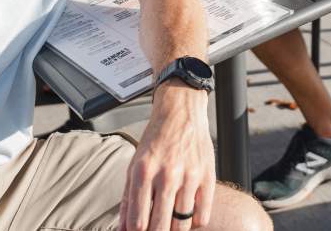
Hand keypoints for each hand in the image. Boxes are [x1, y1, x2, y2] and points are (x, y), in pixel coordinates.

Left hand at [119, 82, 214, 230]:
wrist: (180, 111)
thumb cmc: (156, 139)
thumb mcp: (135, 163)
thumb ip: (128, 197)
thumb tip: (123, 229)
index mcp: (144, 170)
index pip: (138, 218)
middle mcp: (166, 174)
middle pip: (160, 225)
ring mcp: (189, 176)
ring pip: (182, 225)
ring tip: (170, 226)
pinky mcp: (207, 177)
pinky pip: (202, 216)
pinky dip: (194, 224)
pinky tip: (187, 218)